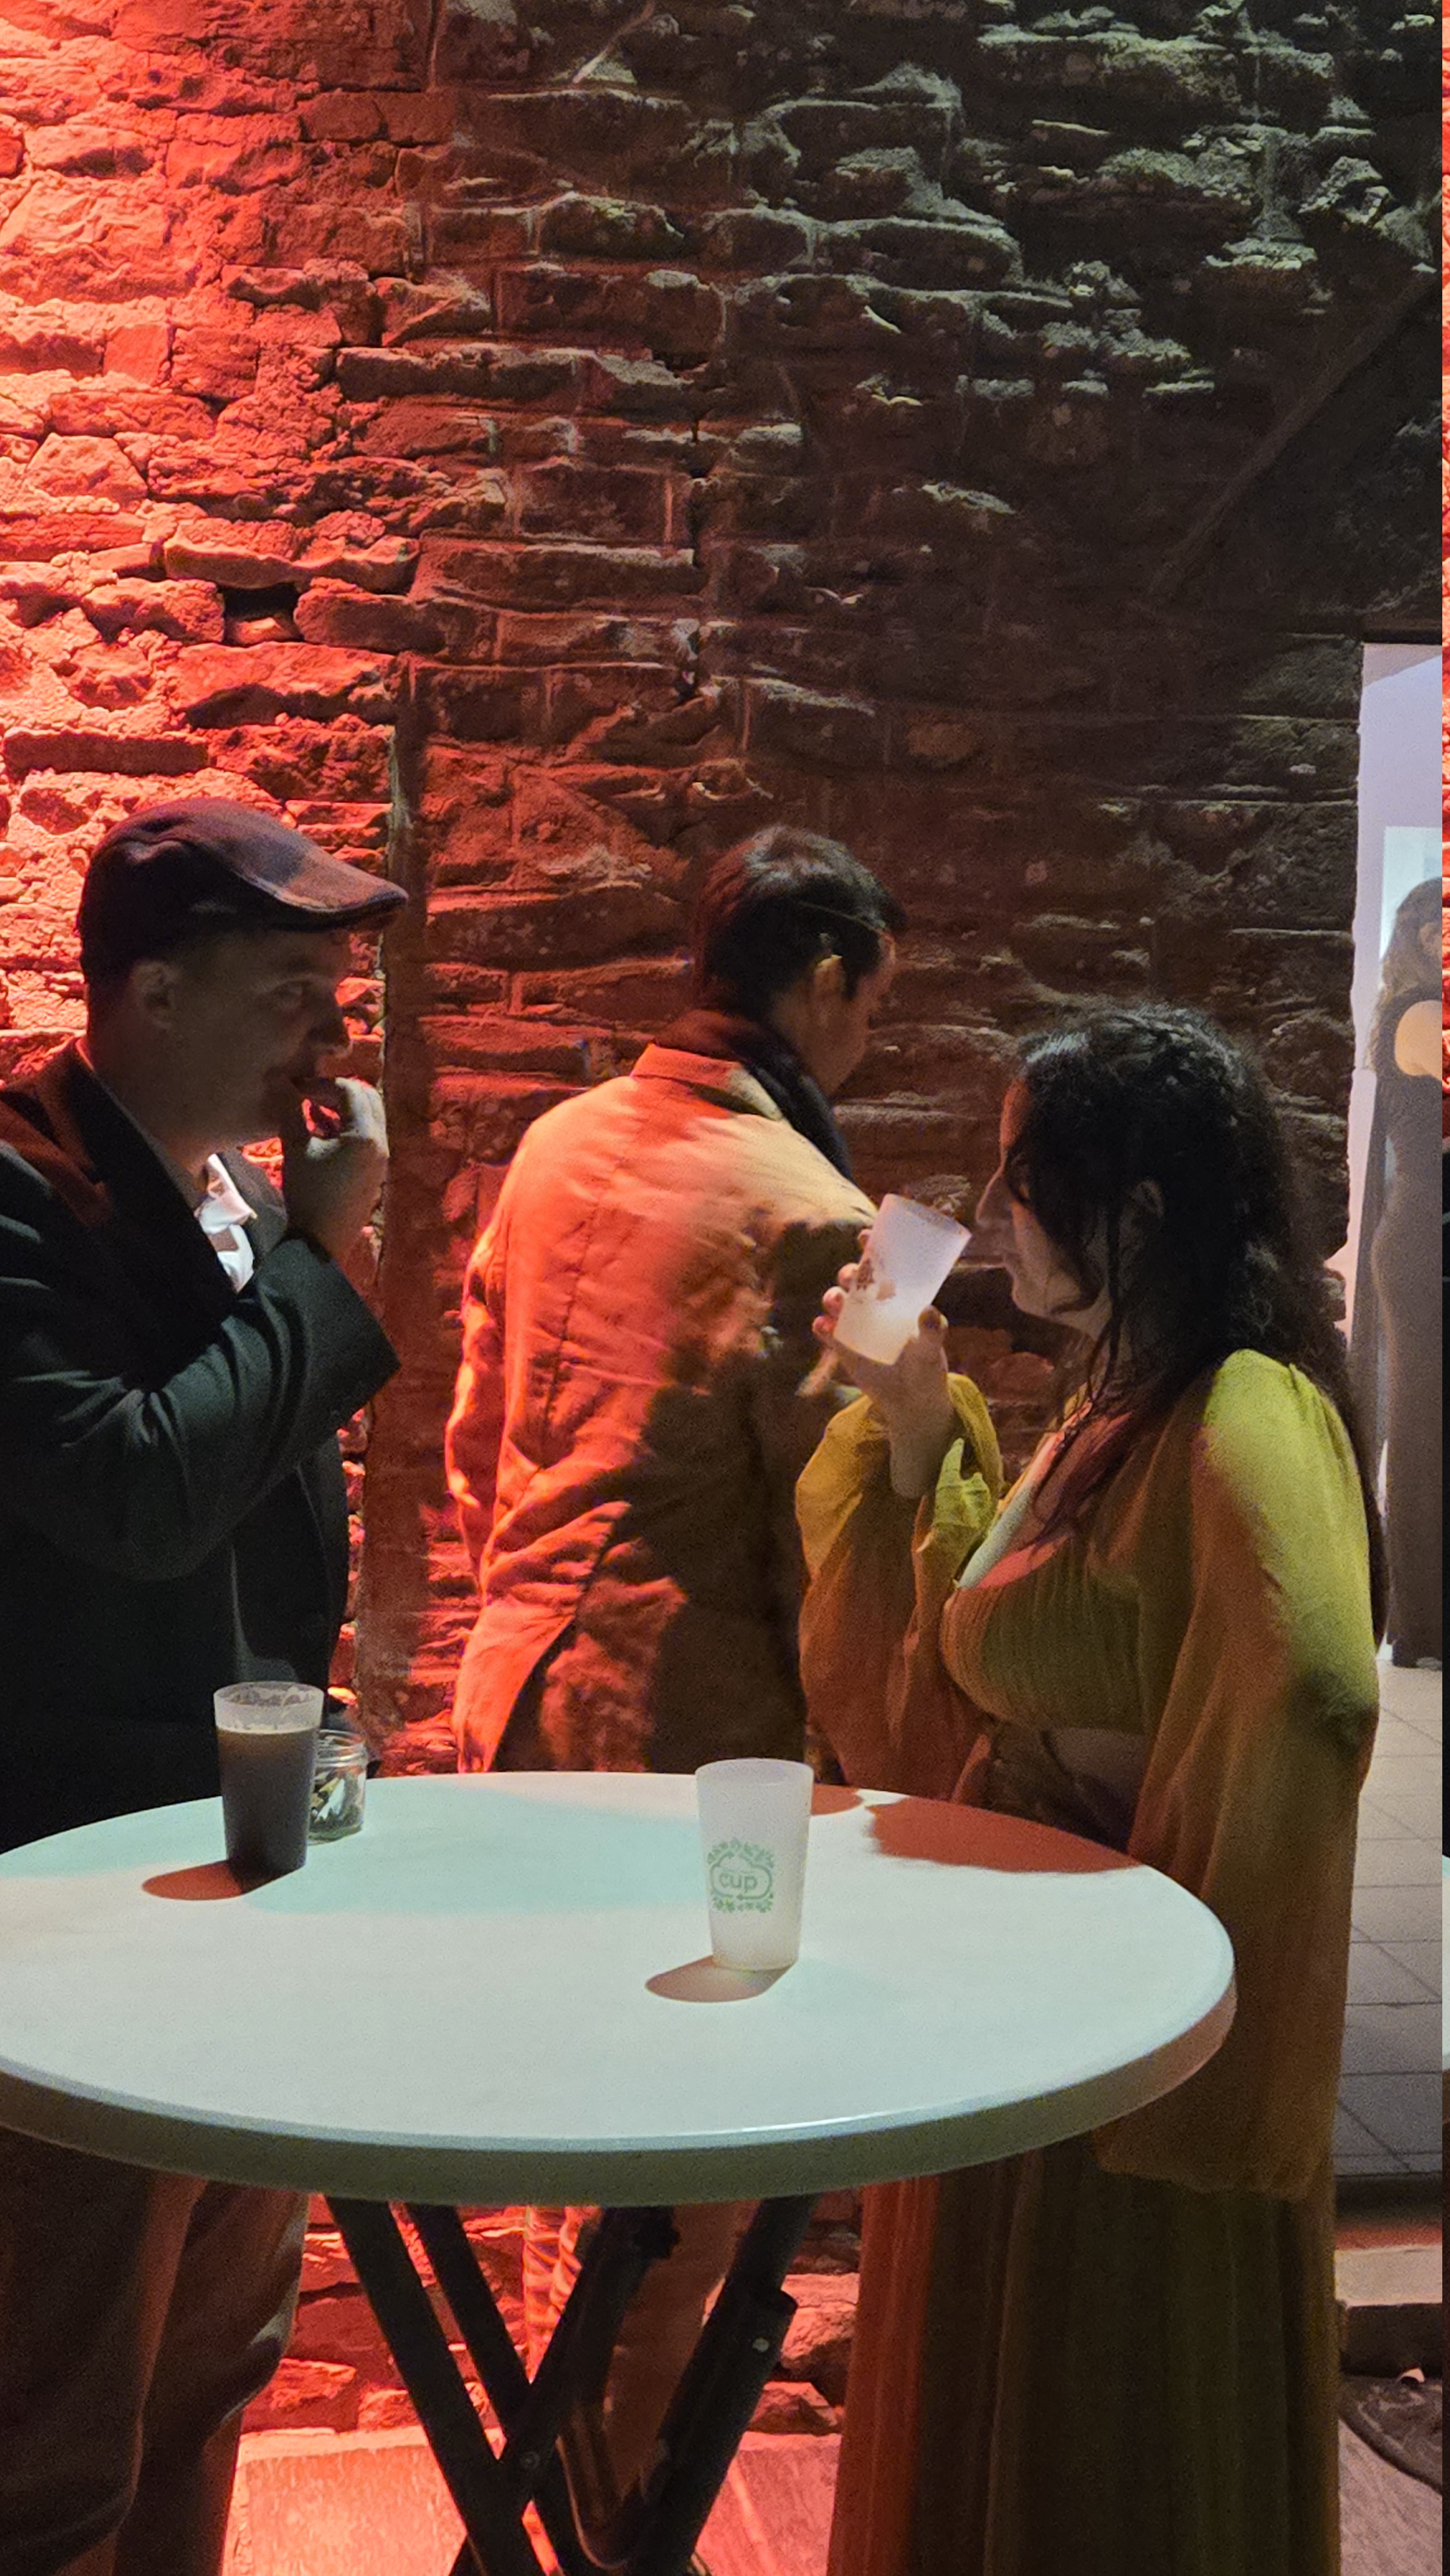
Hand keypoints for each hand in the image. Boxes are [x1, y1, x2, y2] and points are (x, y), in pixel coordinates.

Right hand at [280, 1076, 388, 1265]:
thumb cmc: (308, 1193)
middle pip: (368, 1099)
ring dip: (343, 1108)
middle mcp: (382, 1143)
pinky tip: (321, 1129)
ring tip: (312, 1109)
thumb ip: (290, 1111)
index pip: (351, 1090)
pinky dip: (347, 1126)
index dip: (322, 1084)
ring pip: (369, 1117)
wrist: (320, 1241)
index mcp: (366, 1135)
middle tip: (309, 1094)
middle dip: (338, 1091)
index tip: (297, 1087)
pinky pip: (367, 1137)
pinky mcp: (375, 1171)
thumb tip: (280, 1081)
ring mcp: (381, 1159)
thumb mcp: (296, 1148)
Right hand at [814, 1262, 957, 1497]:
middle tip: (852, 1277)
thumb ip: (933, 1331)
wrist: (911, 1401)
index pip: (882, 1263)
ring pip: (835, 1300)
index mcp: (896, 1296)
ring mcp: (855, 1323)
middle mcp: (873, 1304)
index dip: (872, 1246)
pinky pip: (825, 1331)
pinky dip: (821, 1327)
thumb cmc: (926, 1368)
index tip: (866, 1236)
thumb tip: (929, 1311)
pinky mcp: (841, 1345)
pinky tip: (824, 1327)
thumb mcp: (932, 1350)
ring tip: (837, 1303)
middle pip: (853, 1278)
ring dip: (833, 1297)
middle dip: (849, 1273)